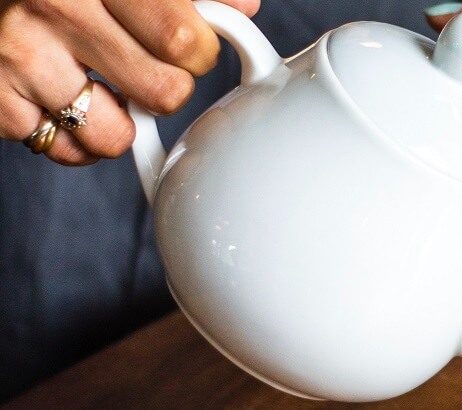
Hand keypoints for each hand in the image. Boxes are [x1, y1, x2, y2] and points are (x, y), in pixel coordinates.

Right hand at [0, 0, 259, 164]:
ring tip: (110, 90)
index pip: (184, 40)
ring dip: (124, 124)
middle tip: (149, 68)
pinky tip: (71, 105)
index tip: (192, 48)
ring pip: (116, 136)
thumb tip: (243, 7)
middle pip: (162, 93)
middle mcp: (56, 10)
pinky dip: (78, 140)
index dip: (201, 53)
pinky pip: (65, 152)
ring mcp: (21, 58)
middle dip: (169, 89)